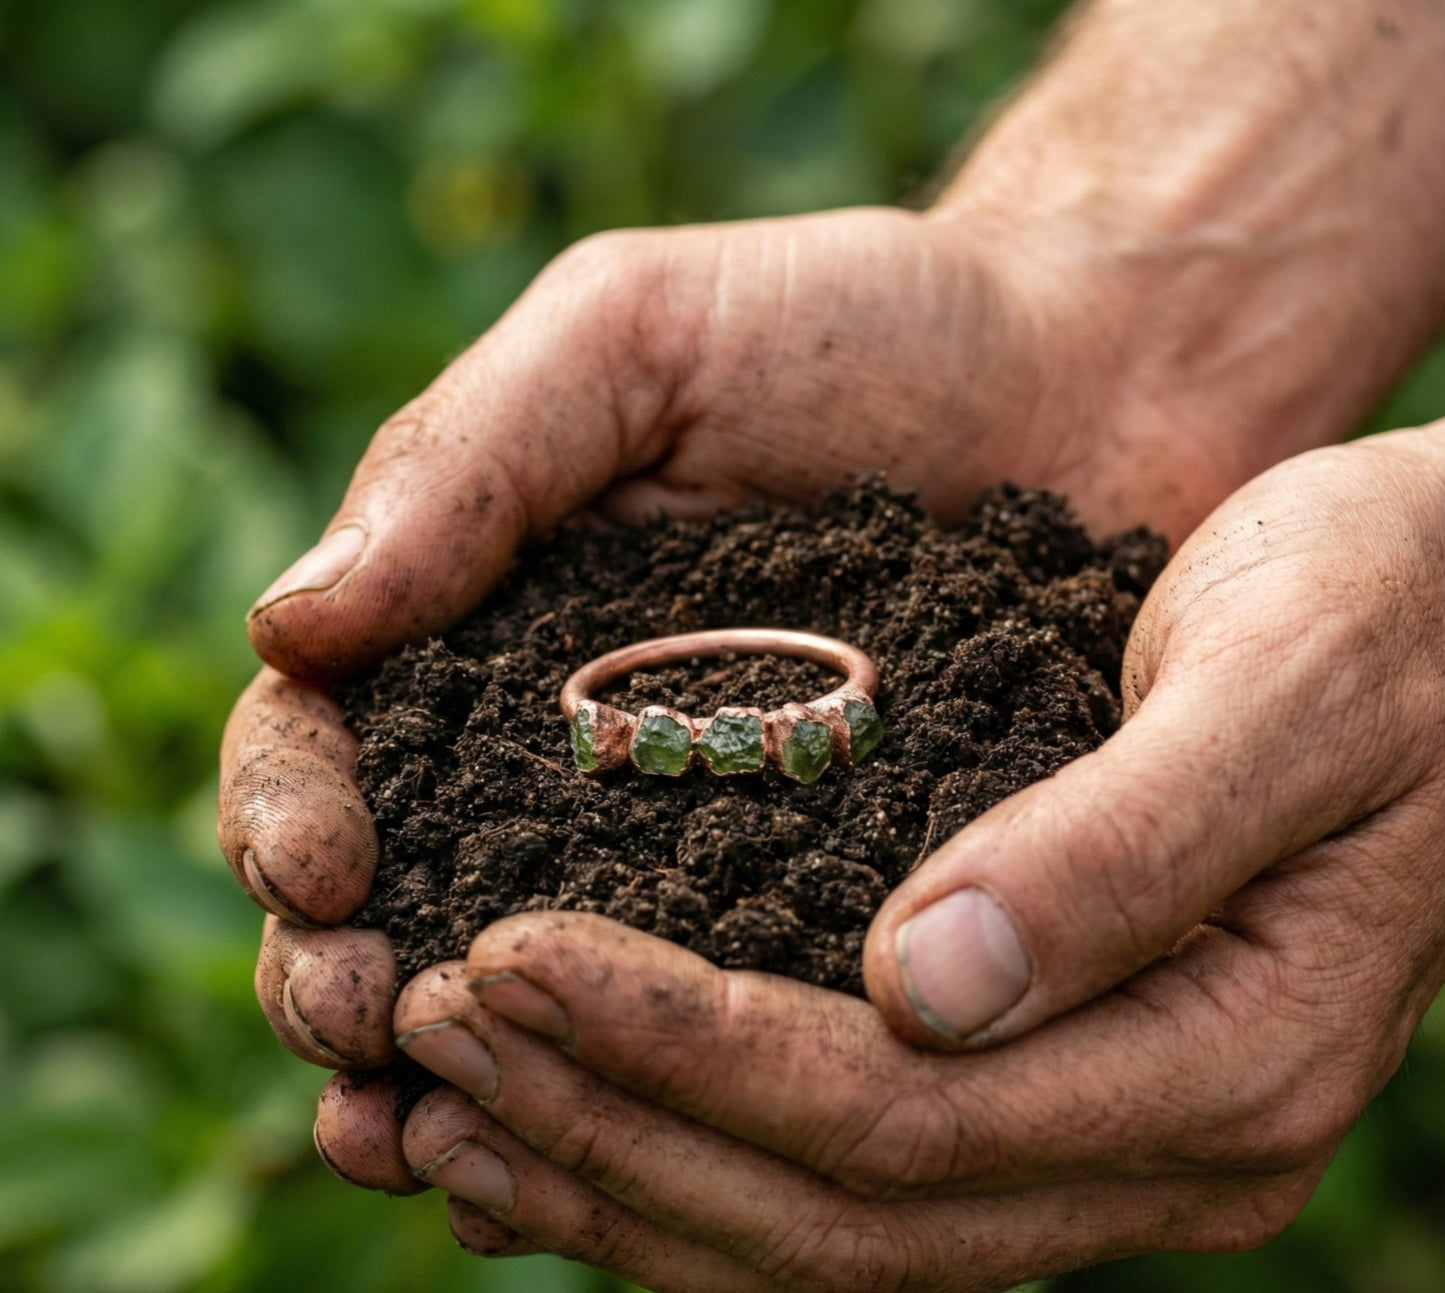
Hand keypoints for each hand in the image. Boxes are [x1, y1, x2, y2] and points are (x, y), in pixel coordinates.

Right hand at [218, 198, 1254, 1072]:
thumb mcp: (634, 335)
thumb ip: (467, 459)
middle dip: (352, 978)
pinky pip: (714, 1020)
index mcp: (490, 621)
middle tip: (360, 1036)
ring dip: (468, 1080)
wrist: (1093, 375)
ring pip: (543, 992)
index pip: (330, 740)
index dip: (294, 812)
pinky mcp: (826, 896)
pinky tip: (601, 1165)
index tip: (328, 871)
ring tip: (431, 1150)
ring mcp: (695, 837)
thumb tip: (287, 624)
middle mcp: (570, 749)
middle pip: (410, 895)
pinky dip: (643, 1097)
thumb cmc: (857, 325)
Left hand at [374, 423, 1444, 1287]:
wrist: (1443, 605)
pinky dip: (679, 1137)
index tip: (505, 955)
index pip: (899, 1119)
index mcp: (1225, 1060)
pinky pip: (833, 1158)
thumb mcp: (1284, 683)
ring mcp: (1094, 1126)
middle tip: (421, 1027)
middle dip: (610, 1121)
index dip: (685, 1054)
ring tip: (434, 1085)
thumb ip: (1125, 847)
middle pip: (831, 1207)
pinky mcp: (1042, 1071)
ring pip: (813, 1222)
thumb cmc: (1383, 607)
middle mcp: (1152, 1134)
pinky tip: (552, 1090)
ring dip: (614, 1158)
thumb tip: (927, 987)